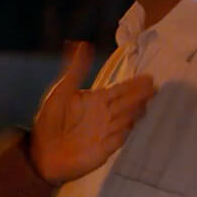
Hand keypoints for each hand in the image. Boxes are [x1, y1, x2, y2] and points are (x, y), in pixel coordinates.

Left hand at [30, 41, 154, 183]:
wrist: (41, 153)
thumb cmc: (49, 121)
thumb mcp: (59, 93)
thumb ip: (75, 71)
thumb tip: (82, 44)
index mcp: (96, 99)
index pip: (120, 89)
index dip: (134, 84)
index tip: (149, 77)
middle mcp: (106, 114)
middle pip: (129, 102)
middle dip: (141, 95)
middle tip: (155, 87)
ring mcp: (108, 131)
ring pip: (128, 118)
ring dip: (137, 110)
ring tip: (148, 101)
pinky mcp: (107, 148)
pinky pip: (122, 137)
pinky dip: (128, 130)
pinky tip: (136, 123)